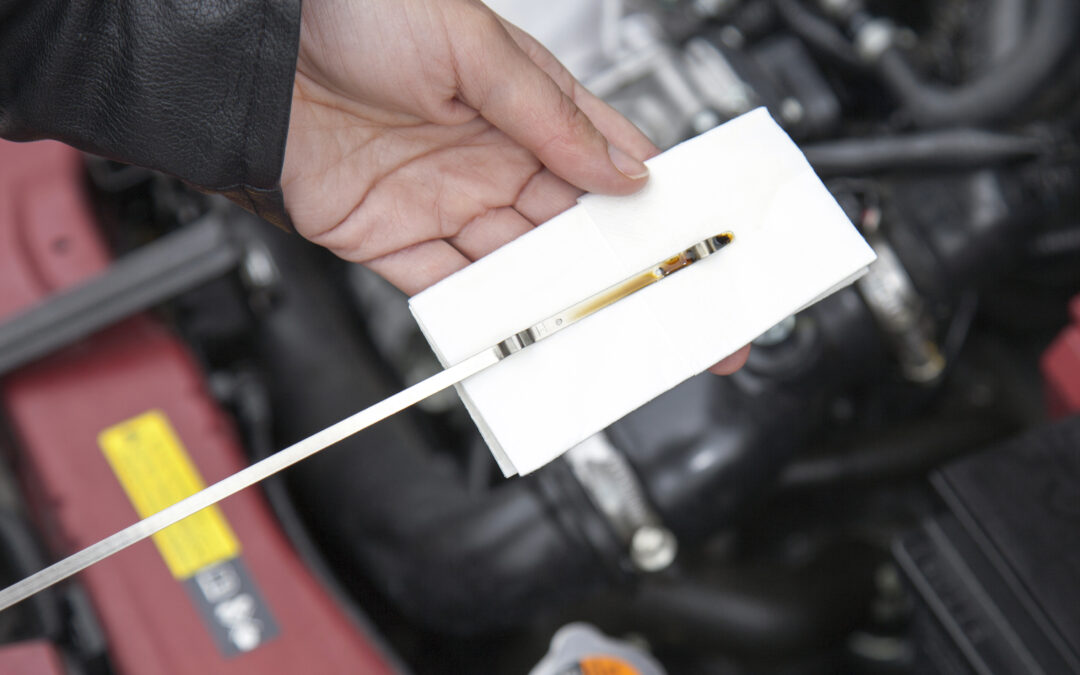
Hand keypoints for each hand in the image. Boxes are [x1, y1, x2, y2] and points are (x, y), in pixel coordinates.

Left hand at [281, 0, 749, 373]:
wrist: (257, 43)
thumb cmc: (360, 8)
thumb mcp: (474, 45)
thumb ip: (550, 116)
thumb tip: (624, 169)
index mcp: (523, 109)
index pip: (606, 166)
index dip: (651, 206)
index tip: (687, 243)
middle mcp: (491, 160)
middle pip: (569, 232)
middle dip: (617, 273)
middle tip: (656, 306)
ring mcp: (443, 202)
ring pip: (515, 269)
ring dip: (552, 302)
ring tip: (592, 328)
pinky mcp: (392, 239)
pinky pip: (443, 289)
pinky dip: (475, 317)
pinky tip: (511, 330)